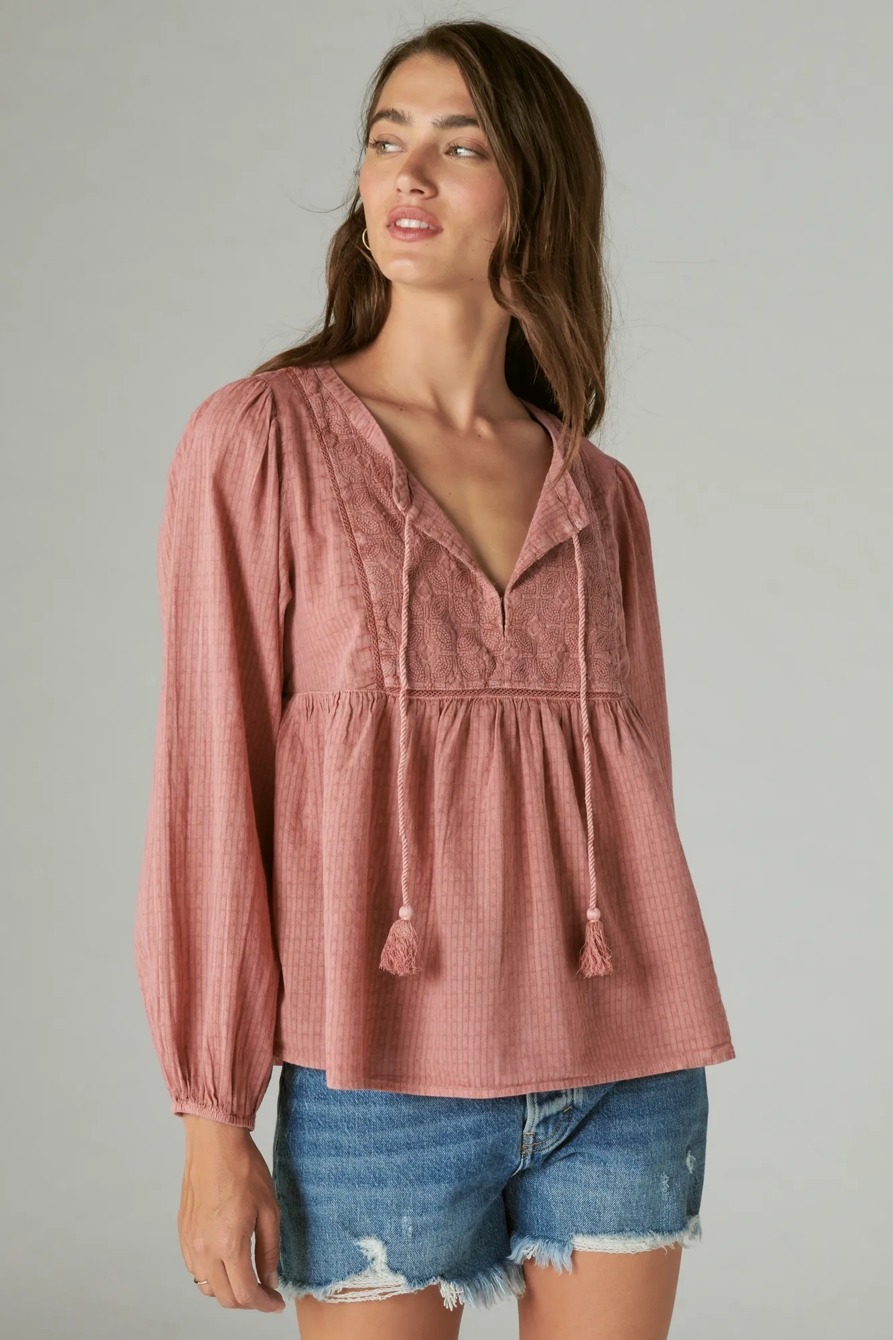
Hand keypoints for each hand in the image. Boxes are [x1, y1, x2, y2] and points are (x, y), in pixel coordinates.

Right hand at [177, 1116, 285, 1311]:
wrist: (215, 1142)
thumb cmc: (245, 1169)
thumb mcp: (270, 1209)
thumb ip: (269, 1251)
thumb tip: (270, 1280)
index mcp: (229, 1244)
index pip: (246, 1293)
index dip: (264, 1304)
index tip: (276, 1303)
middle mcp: (204, 1249)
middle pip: (224, 1298)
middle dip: (247, 1301)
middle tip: (265, 1291)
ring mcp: (190, 1242)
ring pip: (207, 1286)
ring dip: (227, 1290)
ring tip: (247, 1277)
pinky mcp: (182, 1232)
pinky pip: (195, 1268)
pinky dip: (212, 1274)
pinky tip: (227, 1260)